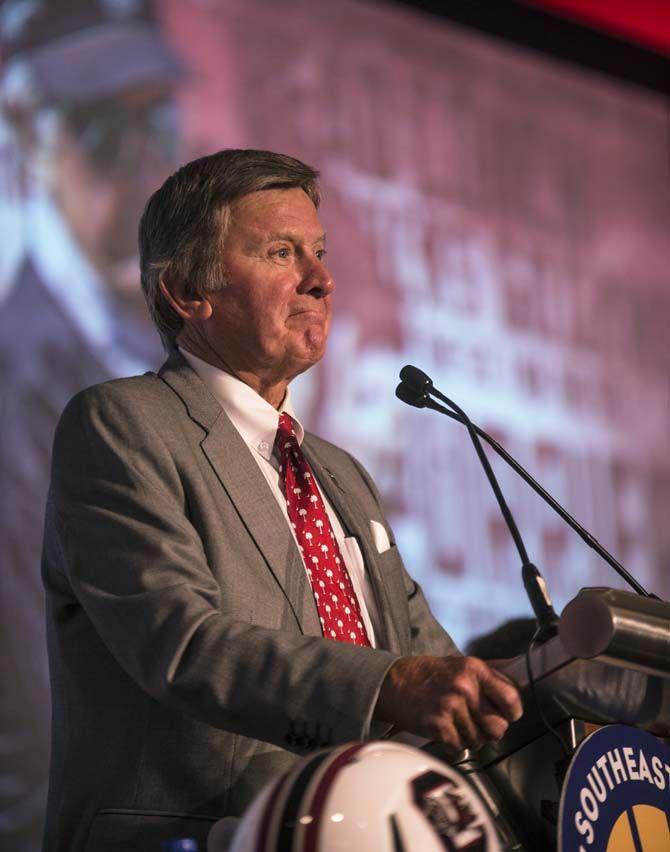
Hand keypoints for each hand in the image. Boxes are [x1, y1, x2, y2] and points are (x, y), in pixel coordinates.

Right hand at [374, 655, 522, 751]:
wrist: (393, 683)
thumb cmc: (428, 674)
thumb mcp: (460, 664)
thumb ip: (488, 676)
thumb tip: (518, 686)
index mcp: (474, 669)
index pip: (511, 698)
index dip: (513, 712)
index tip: (507, 714)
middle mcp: (464, 687)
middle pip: (498, 727)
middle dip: (490, 729)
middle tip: (478, 722)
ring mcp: (450, 707)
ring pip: (479, 741)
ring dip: (471, 737)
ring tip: (457, 723)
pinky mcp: (437, 725)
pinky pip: (460, 746)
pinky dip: (454, 742)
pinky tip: (445, 729)